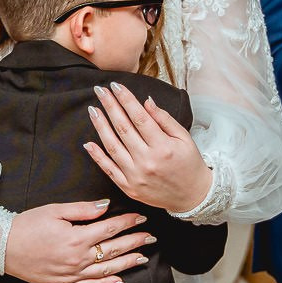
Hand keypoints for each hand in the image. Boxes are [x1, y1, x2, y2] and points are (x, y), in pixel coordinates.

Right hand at [4, 200, 153, 282]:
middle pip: (113, 250)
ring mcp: (72, 274)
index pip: (110, 229)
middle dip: (134, 242)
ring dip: (127, 263)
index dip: (128, 223)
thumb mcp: (54, 211)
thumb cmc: (27, 226)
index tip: (141, 218)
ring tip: (143, 257)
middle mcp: (78, 259)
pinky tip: (120, 280)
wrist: (2, 248)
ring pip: (107, 269)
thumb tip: (105, 206)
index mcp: (76, 238)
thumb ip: (82, 209)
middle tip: (151, 237)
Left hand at [84, 83, 211, 211]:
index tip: (115, 86)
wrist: (193, 197)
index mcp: (163, 147)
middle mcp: (147, 161)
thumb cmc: (190, 164)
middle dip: (110, 106)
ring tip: (92, 110)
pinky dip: (97, 156)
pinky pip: (109, 169)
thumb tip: (146, 102)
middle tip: (100, 91)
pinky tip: (88, 142)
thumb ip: (164, 119)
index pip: (139, 117)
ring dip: (100, 126)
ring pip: (112, 146)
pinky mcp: (129, 188)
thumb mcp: (184, 138)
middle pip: (123, 128)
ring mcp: (135, 176)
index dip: (126, 99)